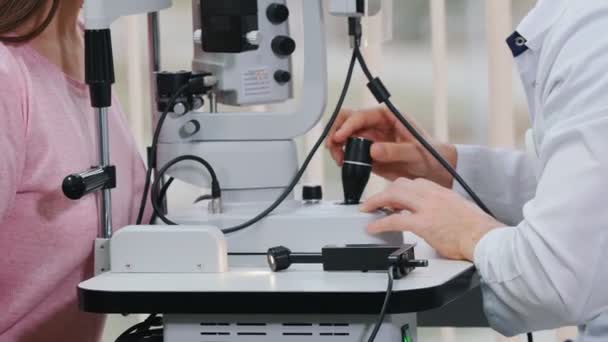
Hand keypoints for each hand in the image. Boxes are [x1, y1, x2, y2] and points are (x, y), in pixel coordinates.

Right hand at [325, 106, 456, 187]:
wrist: (435, 171)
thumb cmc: (430, 155)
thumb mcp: (414, 152)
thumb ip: (394, 151)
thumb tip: (373, 149)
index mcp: (388, 117)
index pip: (361, 116)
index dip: (348, 126)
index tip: (340, 137)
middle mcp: (376, 125)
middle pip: (347, 120)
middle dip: (336, 131)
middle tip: (333, 146)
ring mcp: (371, 139)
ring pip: (345, 136)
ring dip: (337, 145)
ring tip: (340, 159)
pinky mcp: (368, 154)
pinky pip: (350, 152)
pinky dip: (343, 157)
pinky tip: (345, 164)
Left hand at [361, 178, 502, 260]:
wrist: (485, 238)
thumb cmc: (477, 229)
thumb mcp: (458, 209)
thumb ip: (442, 207)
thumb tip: (434, 215)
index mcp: (441, 191)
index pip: (414, 183)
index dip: (399, 189)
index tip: (392, 196)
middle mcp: (432, 195)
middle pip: (400, 185)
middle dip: (383, 193)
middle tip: (373, 202)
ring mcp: (427, 208)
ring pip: (394, 196)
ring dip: (376, 202)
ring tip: (367, 210)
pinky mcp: (423, 224)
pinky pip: (394, 220)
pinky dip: (379, 223)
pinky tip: (372, 228)